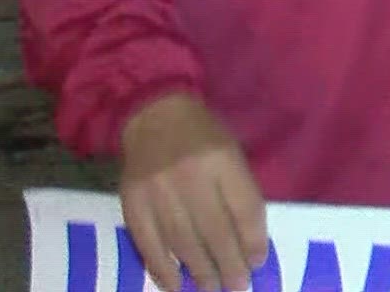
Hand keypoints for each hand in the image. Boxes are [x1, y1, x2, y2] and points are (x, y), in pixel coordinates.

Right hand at [119, 92, 269, 291]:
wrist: (153, 115)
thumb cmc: (202, 136)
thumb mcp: (232, 152)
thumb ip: (240, 192)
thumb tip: (248, 244)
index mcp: (222, 159)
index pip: (244, 209)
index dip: (253, 241)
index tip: (257, 263)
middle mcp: (190, 176)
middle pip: (215, 231)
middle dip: (229, 265)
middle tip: (238, 287)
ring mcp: (158, 191)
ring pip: (183, 242)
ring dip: (199, 272)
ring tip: (212, 289)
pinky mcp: (132, 202)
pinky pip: (148, 244)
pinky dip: (161, 269)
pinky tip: (175, 286)